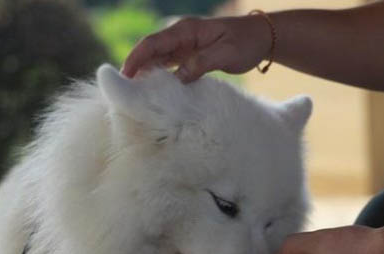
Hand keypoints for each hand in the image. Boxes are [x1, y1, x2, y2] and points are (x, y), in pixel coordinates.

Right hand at [122, 15, 271, 81]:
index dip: (135, 59)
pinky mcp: (190, 55)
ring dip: (144, 73)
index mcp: (186, 30)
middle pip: (150, 51)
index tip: (123, 76)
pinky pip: (169, 65)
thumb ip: (200, 64)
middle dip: (134, 68)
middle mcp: (181, 36)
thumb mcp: (225, 54)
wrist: (262, 38)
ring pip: (157, 59)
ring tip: (132, 93)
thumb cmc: (246, 43)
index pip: (153, 43)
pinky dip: (159, 76)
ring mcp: (185, 45)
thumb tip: (177, 79)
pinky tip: (153, 90)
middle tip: (121, 90)